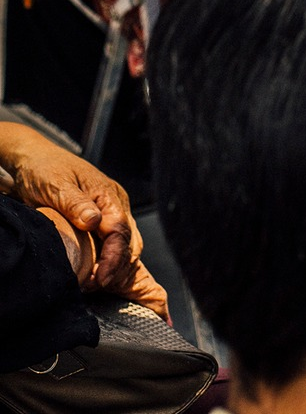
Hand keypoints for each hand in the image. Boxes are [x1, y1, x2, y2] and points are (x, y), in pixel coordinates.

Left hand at [0, 124, 141, 291]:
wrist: (36, 160)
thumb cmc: (45, 170)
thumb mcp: (56, 186)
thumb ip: (76, 204)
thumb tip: (95, 221)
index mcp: (107, 194)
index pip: (120, 231)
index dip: (113, 258)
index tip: (100, 280)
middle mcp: (115, 202)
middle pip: (130, 240)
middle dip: (117, 267)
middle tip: (95, 286)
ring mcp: (111, 209)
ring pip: (126, 243)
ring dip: (115, 265)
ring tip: (94, 283)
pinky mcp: (103, 217)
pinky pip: (114, 242)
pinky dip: (109, 259)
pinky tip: (95, 271)